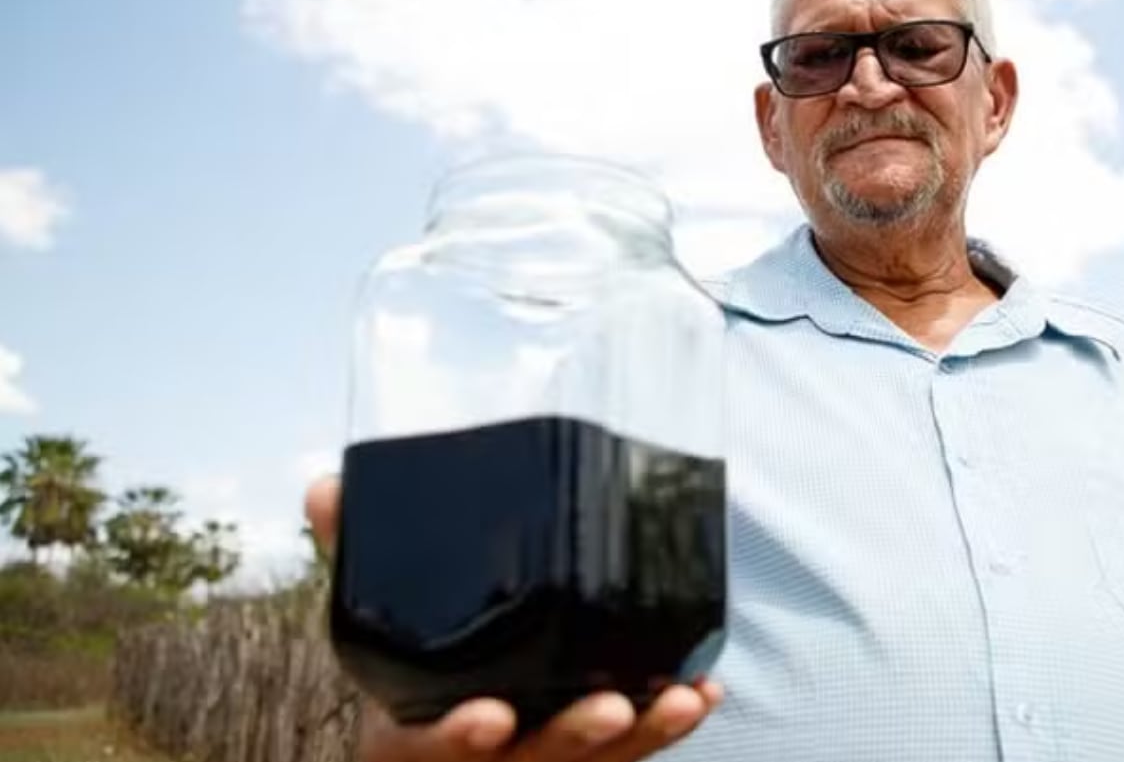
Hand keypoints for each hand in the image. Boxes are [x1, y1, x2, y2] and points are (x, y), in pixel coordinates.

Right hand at [305, 476, 724, 761]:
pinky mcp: (587, 757)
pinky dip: (666, 725)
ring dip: (641, 735)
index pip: (427, 750)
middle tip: (610, 708)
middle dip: (573, 738)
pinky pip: (631, 753)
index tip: (489, 717)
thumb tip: (324, 488)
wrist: (429, 739)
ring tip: (678, 697)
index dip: (457, 738)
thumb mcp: (371, 622)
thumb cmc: (409, 671)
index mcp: (411, 734)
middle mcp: (483, 759)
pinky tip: (701, 692)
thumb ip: (351, 555)